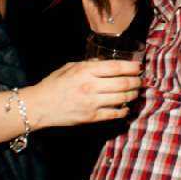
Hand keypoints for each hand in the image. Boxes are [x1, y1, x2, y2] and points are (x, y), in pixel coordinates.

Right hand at [23, 60, 142, 128]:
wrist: (39, 106)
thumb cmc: (54, 84)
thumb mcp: (70, 67)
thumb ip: (89, 64)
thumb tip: (106, 62)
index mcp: (86, 71)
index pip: (116, 67)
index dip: (131, 67)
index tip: (139, 67)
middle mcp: (91, 86)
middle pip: (123, 83)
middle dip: (136, 81)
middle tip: (141, 80)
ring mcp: (92, 103)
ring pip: (122, 98)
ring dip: (133, 95)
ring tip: (136, 92)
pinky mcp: (91, 117)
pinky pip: (114, 114)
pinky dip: (124, 110)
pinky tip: (126, 107)